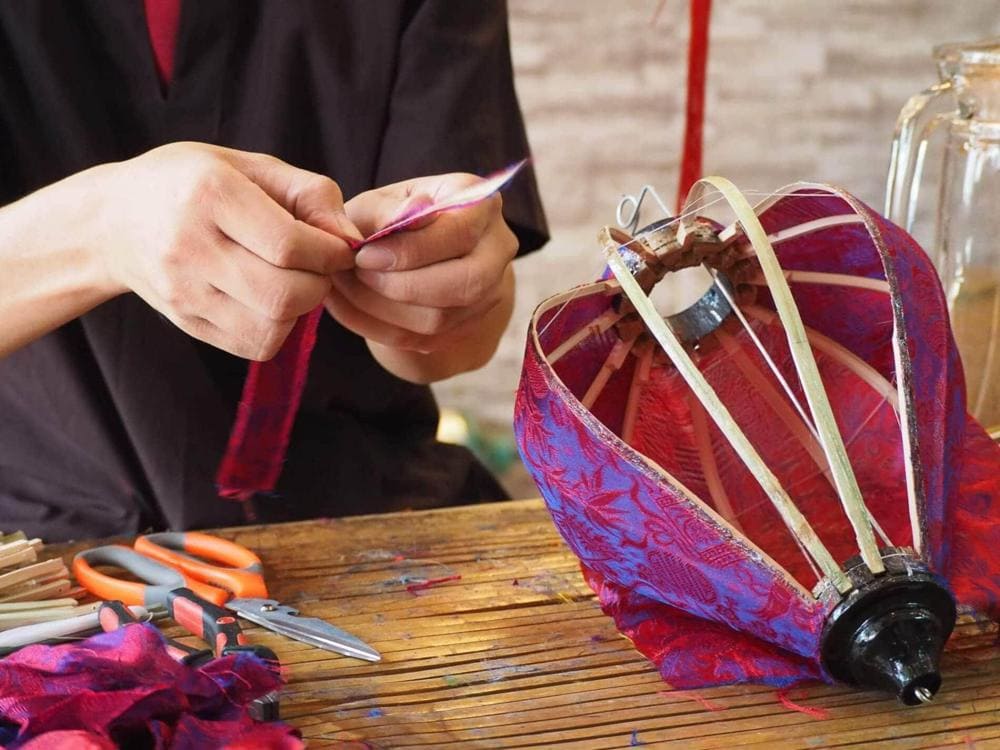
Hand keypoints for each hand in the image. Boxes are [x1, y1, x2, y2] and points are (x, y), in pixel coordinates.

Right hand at [95, 142, 361, 359]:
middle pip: (284, 294)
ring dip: (301, 309)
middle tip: (318, 267)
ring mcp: (184, 291)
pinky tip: (268, 300)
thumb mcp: (249, 166)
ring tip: (291, 280)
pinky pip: (256, 344)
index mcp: (210, 194)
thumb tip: (352, 240)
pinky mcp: (187, 323)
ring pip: (274, 326)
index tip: (338, 248)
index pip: (290, 245)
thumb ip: (310, 194)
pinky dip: (278, 327)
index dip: (330, 253)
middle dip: (320, 284)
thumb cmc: (194, 185)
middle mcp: (190, 246)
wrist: (113, 222)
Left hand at [325, 173, 517, 380]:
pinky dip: (380, 328)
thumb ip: (389, 210)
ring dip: (384, 310)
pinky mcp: (468, 324)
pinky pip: (424, 340)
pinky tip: (352, 308)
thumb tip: (409, 214)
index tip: (364, 256)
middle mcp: (497, 249)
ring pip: (440, 319)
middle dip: (401, 287)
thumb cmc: (390, 217)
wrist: (409, 249)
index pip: (459, 234)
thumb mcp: (381, 201)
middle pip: (463, 285)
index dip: (410, 251)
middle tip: (358, 276)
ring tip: (347, 289)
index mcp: (482, 204)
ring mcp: (489, 291)